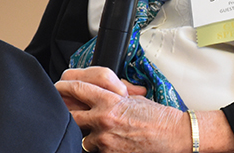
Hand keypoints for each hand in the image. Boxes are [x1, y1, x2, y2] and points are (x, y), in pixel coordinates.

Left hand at [55, 67, 189, 152]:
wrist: (172, 135)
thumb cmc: (156, 116)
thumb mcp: (133, 97)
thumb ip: (112, 93)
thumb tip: (94, 92)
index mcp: (110, 100)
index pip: (77, 88)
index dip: (65, 86)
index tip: (61, 86)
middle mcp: (103, 118)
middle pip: (71, 114)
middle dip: (71, 112)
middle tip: (75, 110)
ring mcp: (103, 139)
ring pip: (81, 136)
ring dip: (88, 133)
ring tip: (105, 130)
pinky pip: (94, 150)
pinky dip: (99, 146)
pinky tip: (113, 141)